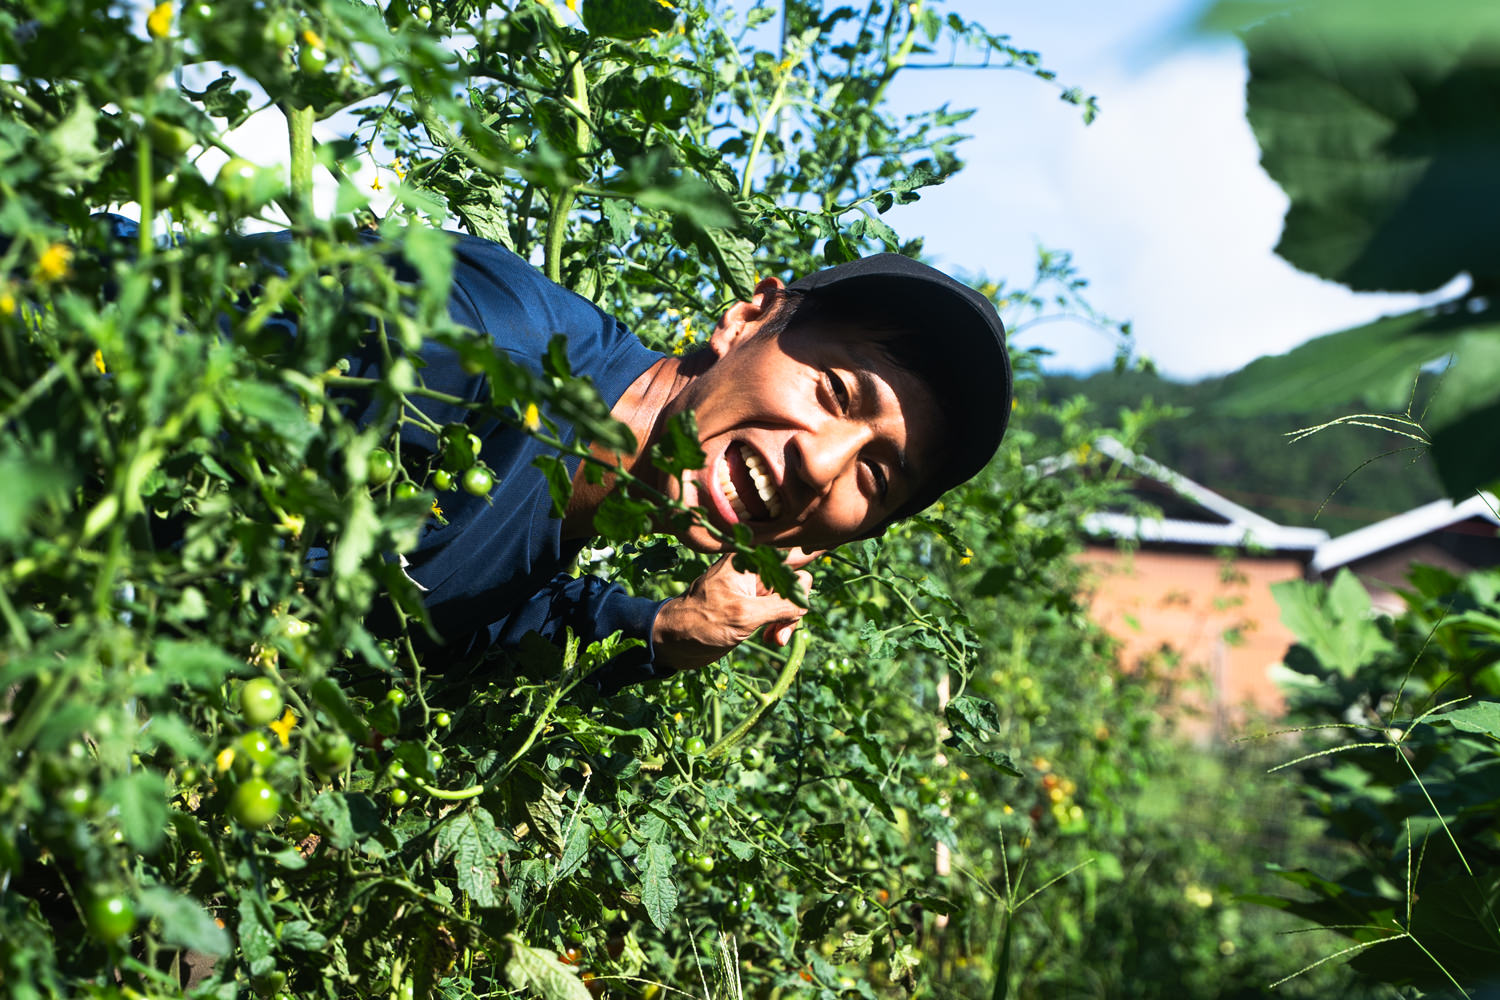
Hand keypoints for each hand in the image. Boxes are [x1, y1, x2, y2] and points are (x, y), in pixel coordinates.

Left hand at [652, 552, 816, 671]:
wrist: (674, 642)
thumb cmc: (702, 623)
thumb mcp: (745, 615)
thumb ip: (780, 606)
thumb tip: (805, 604)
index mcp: (748, 561)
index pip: (790, 556)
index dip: (803, 571)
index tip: (804, 595)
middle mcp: (753, 571)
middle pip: (793, 581)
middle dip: (794, 607)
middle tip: (781, 632)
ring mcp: (754, 590)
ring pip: (788, 599)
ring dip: (787, 621)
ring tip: (775, 640)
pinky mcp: (753, 608)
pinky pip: (779, 612)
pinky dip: (779, 626)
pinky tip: (770, 639)